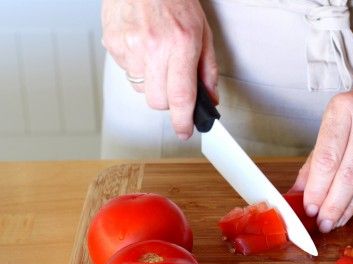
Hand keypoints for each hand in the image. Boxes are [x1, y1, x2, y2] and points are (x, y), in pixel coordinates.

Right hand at [101, 0, 217, 138]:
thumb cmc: (175, 0)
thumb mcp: (203, 33)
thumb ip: (208, 70)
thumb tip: (210, 98)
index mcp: (180, 44)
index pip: (181, 97)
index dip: (183, 121)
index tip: (185, 131)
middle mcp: (153, 48)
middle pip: (158, 101)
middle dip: (168, 101)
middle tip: (174, 82)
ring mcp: (130, 47)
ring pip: (142, 89)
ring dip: (152, 82)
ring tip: (157, 56)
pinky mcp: (113, 44)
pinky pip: (127, 72)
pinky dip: (137, 67)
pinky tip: (143, 47)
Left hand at [291, 63, 352, 232]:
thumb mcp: (341, 118)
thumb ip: (320, 155)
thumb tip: (299, 190)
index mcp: (345, 107)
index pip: (327, 157)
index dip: (317, 188)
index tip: (309, 209)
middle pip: (349, 172)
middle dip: (334, 204)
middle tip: (324, 223)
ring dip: (351, 205)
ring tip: (338, 220)